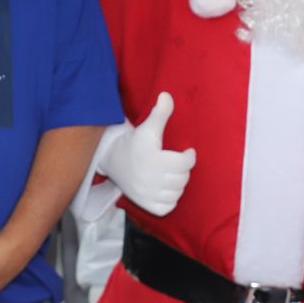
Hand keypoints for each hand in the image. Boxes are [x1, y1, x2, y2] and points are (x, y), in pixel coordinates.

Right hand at [98, 93, 195, 216]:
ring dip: (178, 184)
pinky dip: (170, 200)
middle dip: (184, 170)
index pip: (183, 163)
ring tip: (173, 174)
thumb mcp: (147, 127)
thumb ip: (160, 113)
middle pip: (182, 179)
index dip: (190, 157)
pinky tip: (166, 188)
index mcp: (152, 159)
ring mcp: (146, 194)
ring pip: (176, 193)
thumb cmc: (135, 142)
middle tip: (178, 163)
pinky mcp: (144, 204)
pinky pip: (166, 207)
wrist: (113, 160)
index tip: (188, 152)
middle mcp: (149, 179)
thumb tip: (167, 95)